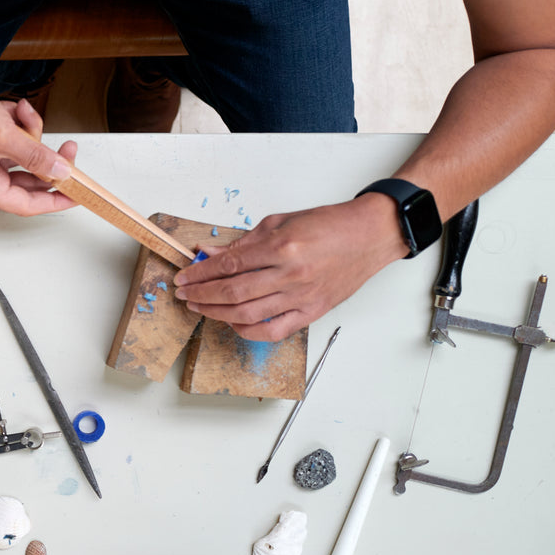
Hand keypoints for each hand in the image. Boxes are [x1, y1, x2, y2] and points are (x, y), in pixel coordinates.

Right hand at [0, 73, 77, 215]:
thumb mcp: (4, 137)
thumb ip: (36, 157)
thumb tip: (60, 171)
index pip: (27, 204)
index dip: (54, 201)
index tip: (76, 195)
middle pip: (32, 179)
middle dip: (49, 159)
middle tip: (68, 149)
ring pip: (30, 155)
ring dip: (33, 133)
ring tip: (23, 114)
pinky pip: (23, 139)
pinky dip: (23, 123)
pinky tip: (14, 109)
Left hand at [171, 195, 406, 339]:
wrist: (370, 236)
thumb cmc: (328, 225)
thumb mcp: (280, 222)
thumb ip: (243, 242)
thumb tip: (210, 253)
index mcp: (281, 247)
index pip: (229, 265)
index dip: (200, 273)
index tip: (184, 277)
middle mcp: (290, 274)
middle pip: (233, 292)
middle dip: (201, 294)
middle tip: (184, 294)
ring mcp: (302, 296)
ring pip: (248, 314)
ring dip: (217, 313)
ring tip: (200, 307)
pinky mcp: (312, 312)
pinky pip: (274, 331)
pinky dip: (248, 332)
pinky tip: (233, 323)